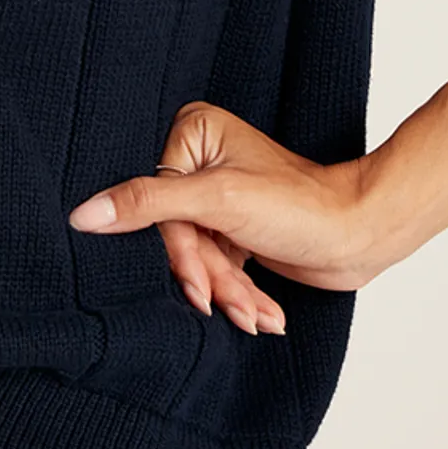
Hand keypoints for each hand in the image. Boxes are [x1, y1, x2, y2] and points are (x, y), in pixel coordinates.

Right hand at [67, 100, 388, 334]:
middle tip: (236, 305)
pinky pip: (219, 266)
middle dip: (211, 276)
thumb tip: (83, 214)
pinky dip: (239, 293)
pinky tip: (263, 312)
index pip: (159, 205)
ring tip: (258, 315)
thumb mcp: (218, 202)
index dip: (182, 251)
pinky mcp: (236, 227)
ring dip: (229, 292)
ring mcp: (220, 195)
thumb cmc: (303, 206)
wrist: (364, 234)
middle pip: (179, 234)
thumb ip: (147, 205)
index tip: (201, 282)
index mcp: (194, 133)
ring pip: (199, 257)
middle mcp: (203, 159)